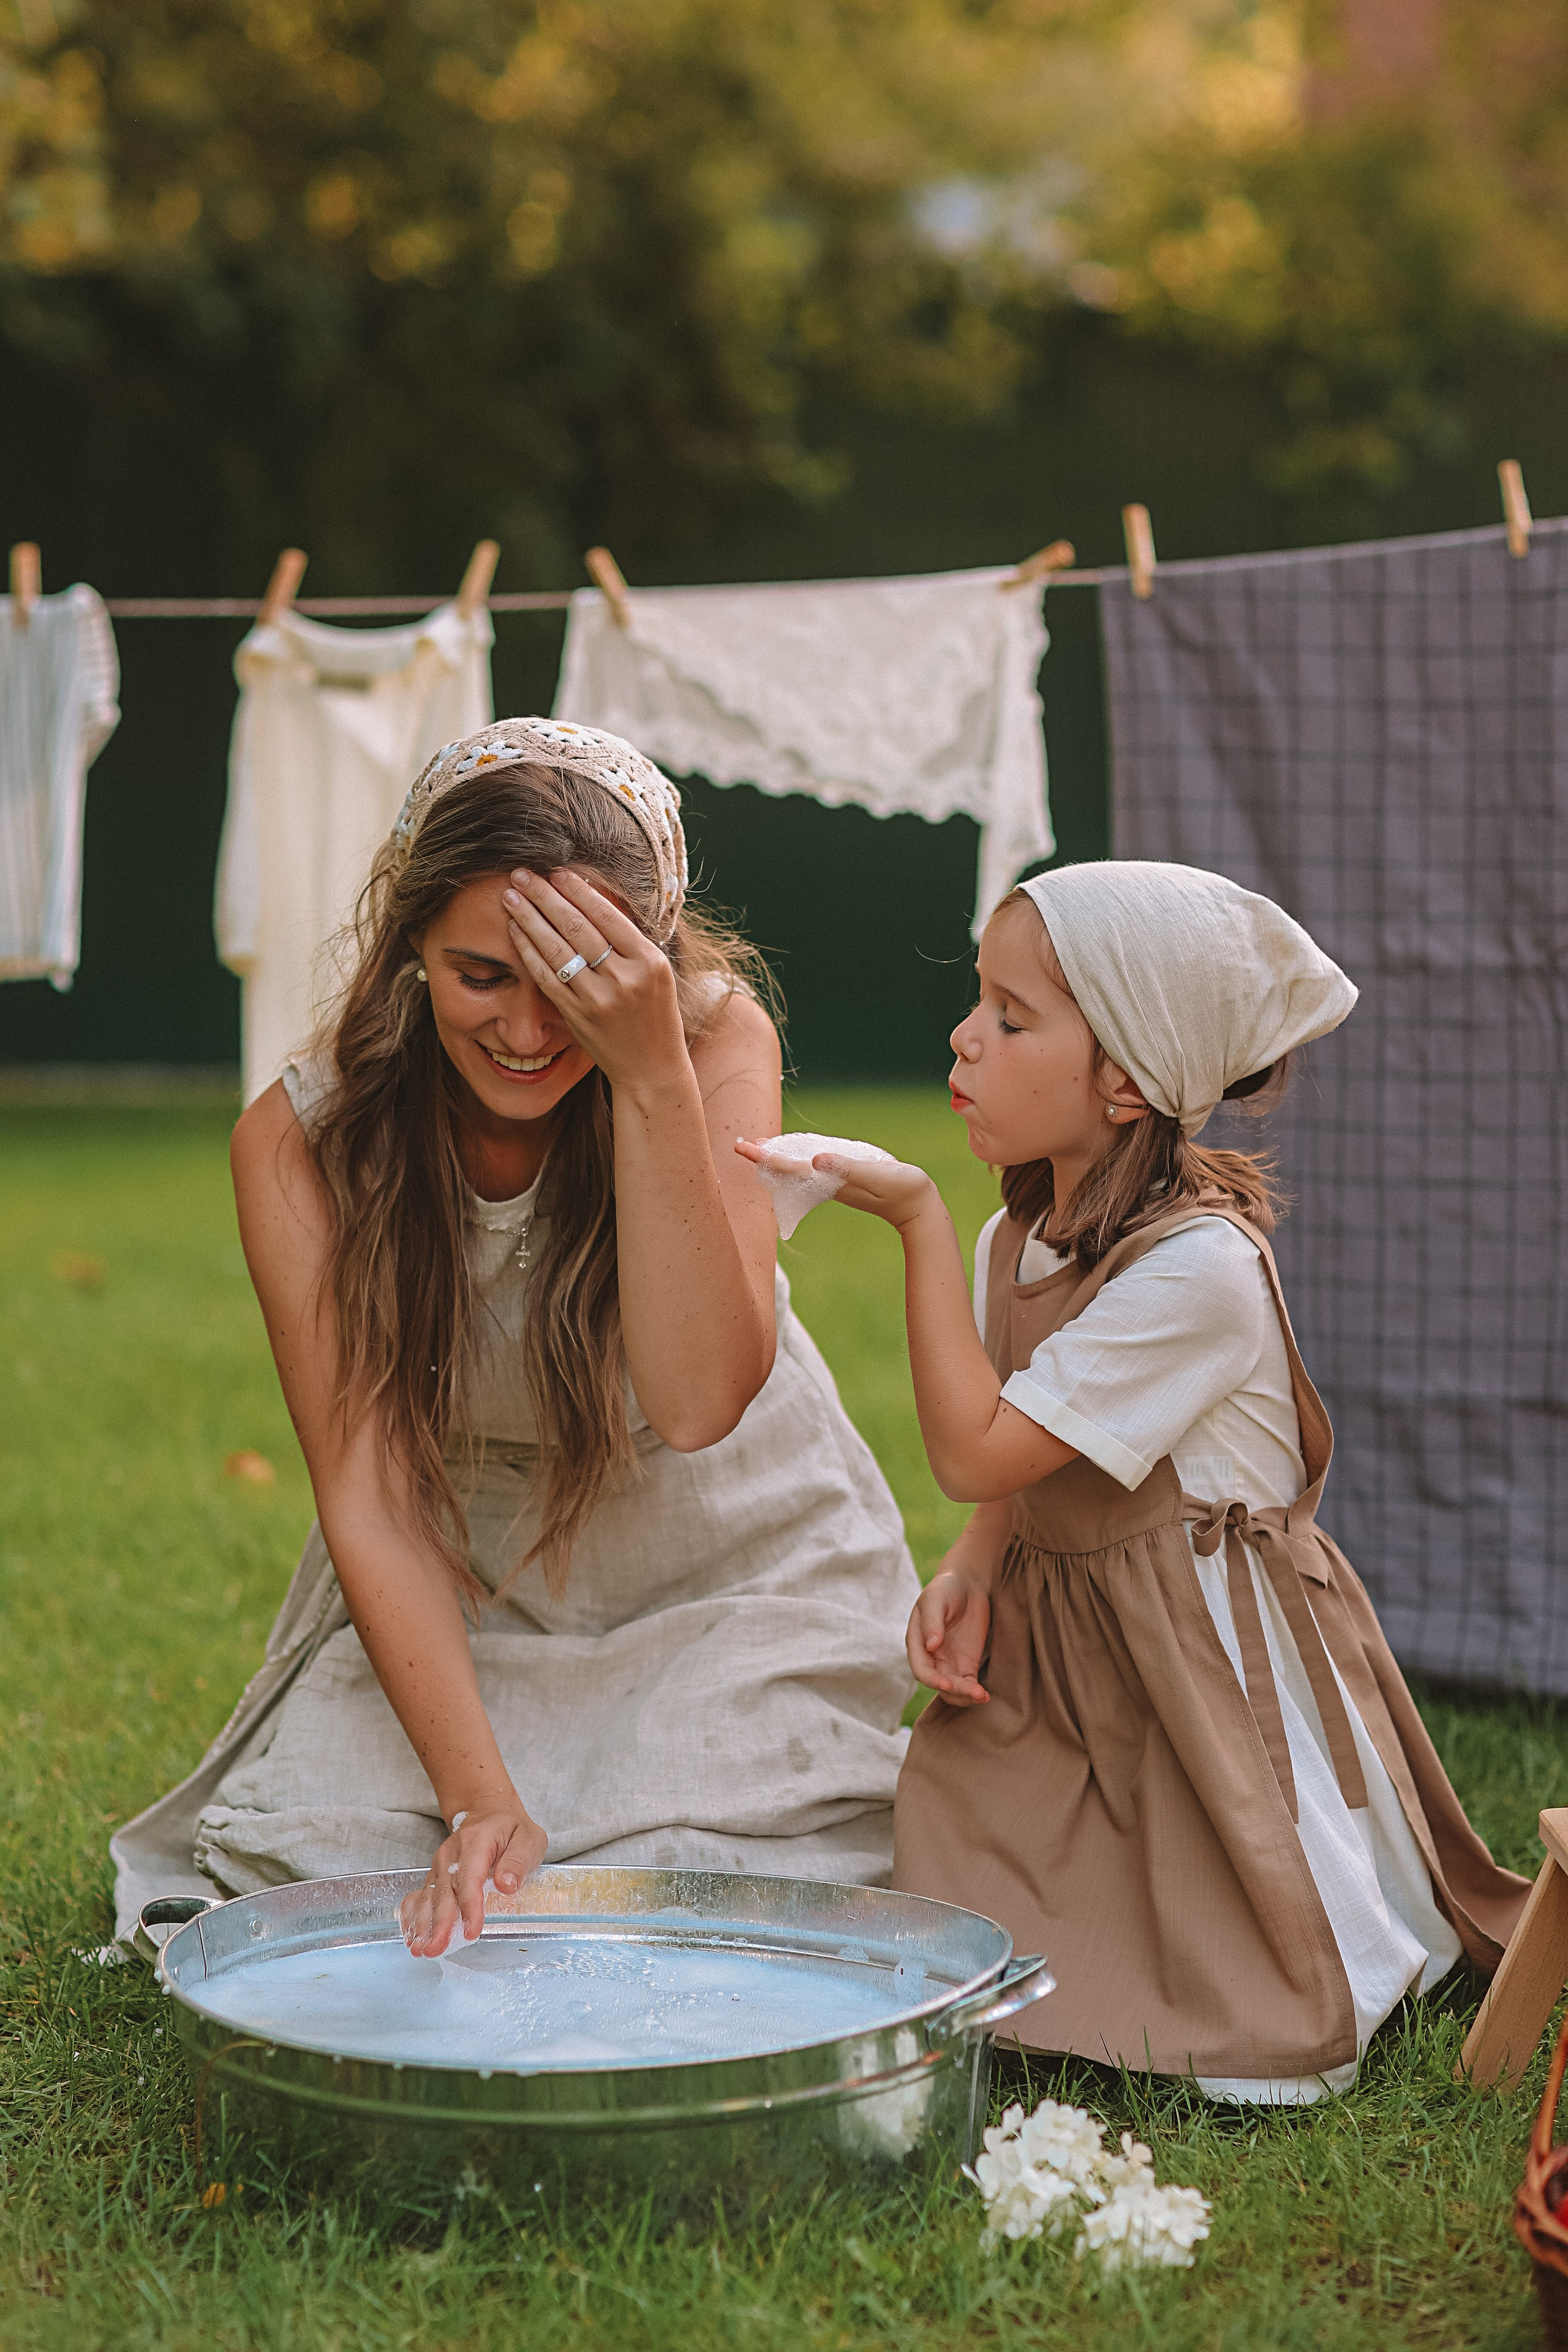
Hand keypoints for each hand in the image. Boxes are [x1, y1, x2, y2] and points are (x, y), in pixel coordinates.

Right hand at [399, 1803, 547, 1956]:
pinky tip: (410, 1934)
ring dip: (422, 1924)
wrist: (488, 1812)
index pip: (470, 1877)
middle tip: (435, 1949)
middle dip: (439, 1923)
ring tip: (419, 1949)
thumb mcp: (528, 1838)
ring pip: (429, 1897)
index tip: (472, 1931)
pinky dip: (412, 1915)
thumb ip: (518, 1861)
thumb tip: (506, 1885)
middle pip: (444, 1892)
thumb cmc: (511, 1829)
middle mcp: (452, 1854)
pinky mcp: (435, 1874)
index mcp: (476, 1842)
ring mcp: (440, 1864)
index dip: (469, 1906)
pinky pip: (420, 1895)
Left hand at [502, 867, 687, 1097]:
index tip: (556, 872)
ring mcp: (599, 999)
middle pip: (577, 927)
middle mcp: (625, 978)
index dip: (577, 890)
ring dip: (529, 919)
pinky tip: (516, 932)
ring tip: (511, 897)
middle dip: (545, 896)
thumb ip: (630, 942)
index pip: (607, 915)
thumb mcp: (657, 974)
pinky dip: (529, 952)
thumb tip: (593, 900)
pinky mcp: (578, 1017)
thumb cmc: (655, 1017)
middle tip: (522, 874)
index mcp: (649, 961)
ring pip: (557, 949)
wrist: (653, 1069)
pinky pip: (546, 978)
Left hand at [734, 1139, 937, 1232]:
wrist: (918, 1208)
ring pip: (798, 1169)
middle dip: (764, 1157)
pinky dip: (800, 1160)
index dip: (765, 1156)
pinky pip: (814, 1169)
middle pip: (788, 1170)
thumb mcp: (875, 1174)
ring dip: (779, 1158)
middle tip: (741, 1144)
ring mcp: (836, 1184)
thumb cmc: (901, 1189)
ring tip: (761, 1147)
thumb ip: (845, 1167)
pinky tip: (796, 1155)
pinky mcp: (845, 1181)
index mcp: (830, 1181)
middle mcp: (828, 1183)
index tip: (743, 1147)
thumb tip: (815, 1159)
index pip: (790, 1167)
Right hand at [907, 1569, 990, 1705]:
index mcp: (917, 1642)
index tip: (947, 1684)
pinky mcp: (966, 1664)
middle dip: (955, 1691)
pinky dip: (974, 1692)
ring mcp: (949, 1662)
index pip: (921, 1669)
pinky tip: (985, 1695)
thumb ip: (932, 1622)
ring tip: (982, 1696)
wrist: (967, 1583)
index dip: (932, 1679)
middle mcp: (931, 1657)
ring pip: (952, 1689)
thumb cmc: (946, 1588)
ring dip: (964, 1696)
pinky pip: (968, 1684)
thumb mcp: (935, 1599)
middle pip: (938, 1683)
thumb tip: (931, 1646)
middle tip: (974, 1692)